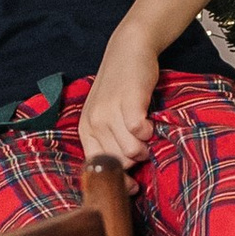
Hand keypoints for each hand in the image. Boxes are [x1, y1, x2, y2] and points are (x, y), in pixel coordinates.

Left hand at [77, 25, 160, 171]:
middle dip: (133, 161)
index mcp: (86, 128)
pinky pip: (139, 131)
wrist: (128, 49)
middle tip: (142, 146)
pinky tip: (149, 122)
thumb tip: (127, 179)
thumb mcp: (106, 115)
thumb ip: (111, 142)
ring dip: (143, 146)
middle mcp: (94, 121)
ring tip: (145, 132)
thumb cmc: (120, 87)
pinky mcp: (129, 100)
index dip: (117, 181)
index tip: (133, 186)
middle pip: (117, 163)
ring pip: (130, 151)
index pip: (96, 168)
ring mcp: (109, 110)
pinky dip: (148, 131)